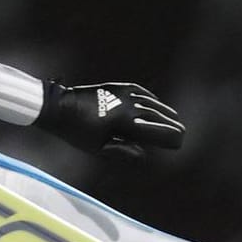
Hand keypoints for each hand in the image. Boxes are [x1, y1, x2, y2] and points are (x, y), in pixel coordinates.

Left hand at [34, 80, 184, 161]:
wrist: (60, 107)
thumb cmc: (77, 132)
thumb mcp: (98, 148)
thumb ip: (122, 152)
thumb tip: (143, 154)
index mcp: (125, 122)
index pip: (155, 130)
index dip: (169, 136)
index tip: (179, 141)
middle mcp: (128, 105)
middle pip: (156, 115)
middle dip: (170, 124)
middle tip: (182, 132)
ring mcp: (123, 94)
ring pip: (150, 102)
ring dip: (163, 110)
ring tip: (173, 117)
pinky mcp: (117, 87)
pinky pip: (140, 91)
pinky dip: (150, 97)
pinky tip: (154, 102)